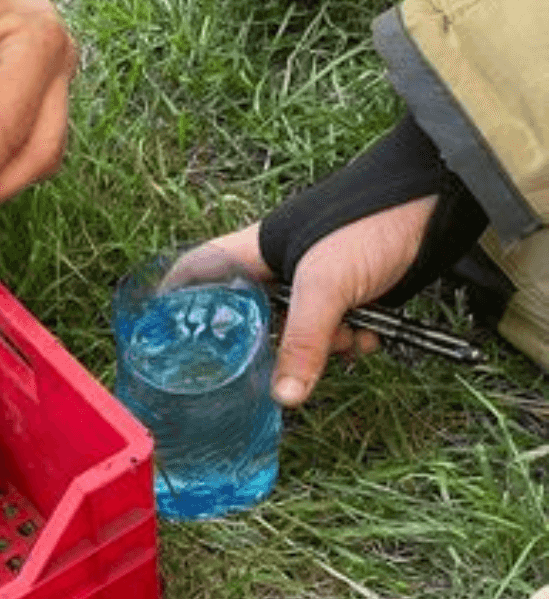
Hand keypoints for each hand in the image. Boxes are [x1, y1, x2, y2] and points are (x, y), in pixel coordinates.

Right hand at [165, 195, 436, 406]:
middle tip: (278, 364)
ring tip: (349, 338)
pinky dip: (353, 338)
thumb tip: (284, 398)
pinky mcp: (346, 290)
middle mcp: (275, 267)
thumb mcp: (328, 285)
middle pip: (249, 316)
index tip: (160, 334)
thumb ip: (305, 343)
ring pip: (298, 329)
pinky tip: (370, 335)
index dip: (174, 299)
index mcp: (253, 252)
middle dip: (272, 345)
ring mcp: (311, 279)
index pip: (196, 271)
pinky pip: (335, 328)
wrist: (437, 200)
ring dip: (324, 345)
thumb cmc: (368, 222)